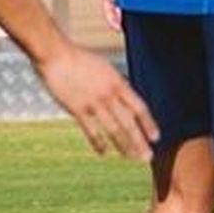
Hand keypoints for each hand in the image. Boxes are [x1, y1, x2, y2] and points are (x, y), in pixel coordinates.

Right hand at [35, 41, 158, 160]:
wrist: (57, 55)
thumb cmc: (80, 59)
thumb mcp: (105, 68)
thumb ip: (115, 84)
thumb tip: (124, 96)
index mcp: (118, 83)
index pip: (139, 107)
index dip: (148, 124)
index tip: (156, 138)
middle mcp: (109, 94)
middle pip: (129, 122)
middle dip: (139, 141)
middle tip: (148, 158)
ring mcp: (94, 102)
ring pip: (113, 129)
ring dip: (124, 146)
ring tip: (131, 158)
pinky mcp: (77, 109)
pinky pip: (91, 130)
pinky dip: (98, 143)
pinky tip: (103, 153)